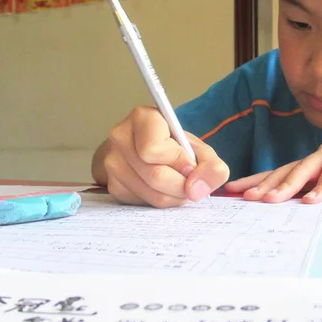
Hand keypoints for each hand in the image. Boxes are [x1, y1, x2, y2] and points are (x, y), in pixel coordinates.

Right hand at [102, 106, 229, 207]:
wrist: (145, 150)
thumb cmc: (173, 145)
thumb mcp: (197, 148)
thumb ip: (210, 165)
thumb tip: (197, 190)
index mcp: (142, 118)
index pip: (153, 149)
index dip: (178, 162)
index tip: (190, 165)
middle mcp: (120, 137)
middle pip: (155, 175)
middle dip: (181, 185)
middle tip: (190, 182)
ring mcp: (111, 163)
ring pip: (151, 194)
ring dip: (174, 197)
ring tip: (179, 185)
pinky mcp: (112, 185)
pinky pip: (143, 204)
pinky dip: (161, 202)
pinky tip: (164, 190)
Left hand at [225, 142, 321, 203]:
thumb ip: (311, 201)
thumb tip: (286, 218)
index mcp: (307, 168)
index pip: (276, 176)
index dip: (255, 182)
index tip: (233, 192)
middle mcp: (315, 158)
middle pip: (283, 172)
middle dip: (263, 186)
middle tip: (245, 198)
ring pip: (303, 170)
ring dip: (286, 186)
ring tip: (270, 201)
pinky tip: (311, 201)